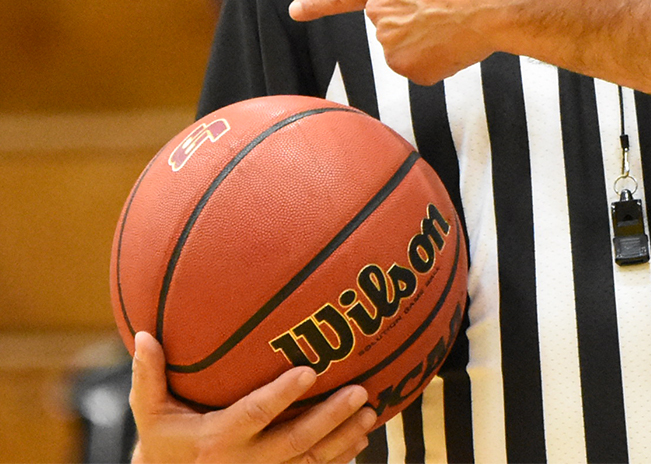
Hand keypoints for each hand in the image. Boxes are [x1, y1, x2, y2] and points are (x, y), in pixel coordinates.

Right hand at [130, 331, 377, 462]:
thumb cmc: (163, 442)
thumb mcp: (149, 413)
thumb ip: (148, 376)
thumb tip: (143, 335)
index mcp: (218, 438)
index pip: (256, 413)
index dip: (283, 394)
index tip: (310, 371)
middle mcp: (243, 462)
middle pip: (294, 442)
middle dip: (330, 418)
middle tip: (360, 392)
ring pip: (309, 462)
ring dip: (343, 439)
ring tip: (371, 413)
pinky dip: (337, 460)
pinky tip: (360, 441)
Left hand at [290, 0, 521, 85]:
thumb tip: (423, 16)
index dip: (317, 3)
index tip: (296, 10)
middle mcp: (378, 12)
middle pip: (393, 28)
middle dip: (418, 24)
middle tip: (449, 8)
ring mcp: (390, 43)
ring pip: (410, 50)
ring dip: (432, 42)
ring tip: (457, 22)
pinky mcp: (409, 68)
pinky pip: (425, 69)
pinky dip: (442, 61)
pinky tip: (457, 43)